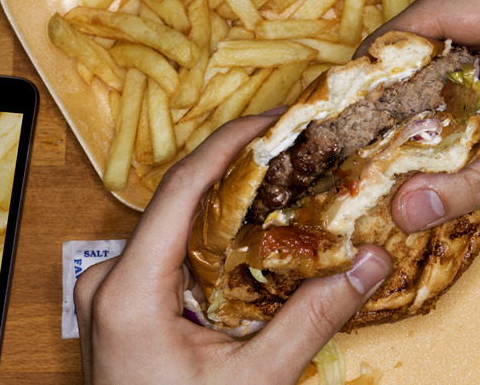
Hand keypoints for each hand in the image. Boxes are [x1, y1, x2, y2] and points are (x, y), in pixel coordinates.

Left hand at [73, 114, 391, 383]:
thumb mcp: (254, 381)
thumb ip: (312, 319)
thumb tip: (369, 265)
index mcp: (128, 291)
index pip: (182, 190)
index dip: (230, 145)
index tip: (273, 121)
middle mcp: (110, 279)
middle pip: (180, 201)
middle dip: (240, 172)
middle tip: (294, 150)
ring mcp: (113, 291)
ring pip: (178, 226)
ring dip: (230, 205)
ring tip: (284, 184)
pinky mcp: (125, 302)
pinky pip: (172, 252)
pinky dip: (215, 237)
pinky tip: (254, 234)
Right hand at [358, 0, 479, 229]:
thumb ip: (475, 182)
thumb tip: (407, 206)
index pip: (446, 12)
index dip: (391, 41)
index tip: (352, 79)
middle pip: (449, 37)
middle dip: (403, 77)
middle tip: (359, 116)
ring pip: (465, 69)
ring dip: (429, 103)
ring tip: (383, 136)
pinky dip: (459, 120)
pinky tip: (432, 149)